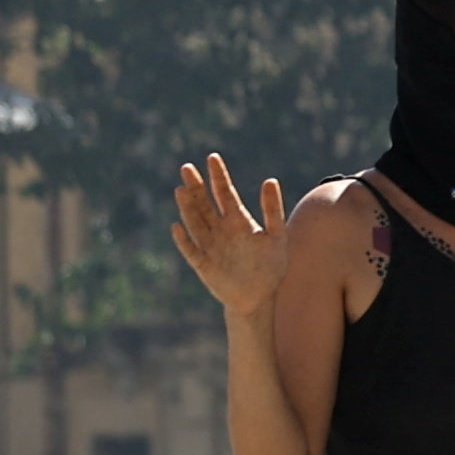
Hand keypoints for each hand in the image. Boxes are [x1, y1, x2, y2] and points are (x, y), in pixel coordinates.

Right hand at [169, 158, 293, 321]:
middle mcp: (221, 230)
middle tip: (186, 167)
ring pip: (195, 222)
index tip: (212, 157)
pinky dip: (184, 240)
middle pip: (205, 203)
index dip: (218, 176)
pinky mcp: (204, 265)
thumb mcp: (277, 235)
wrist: (260, 297)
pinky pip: (191, 250)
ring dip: (188, 207)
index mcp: (238, 220)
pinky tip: (177, 227)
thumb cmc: (270, 265)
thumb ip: (272, 209)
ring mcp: (210, 246)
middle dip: (196, 186)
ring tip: (181, 189)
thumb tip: (270, 179)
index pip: (225, 193)